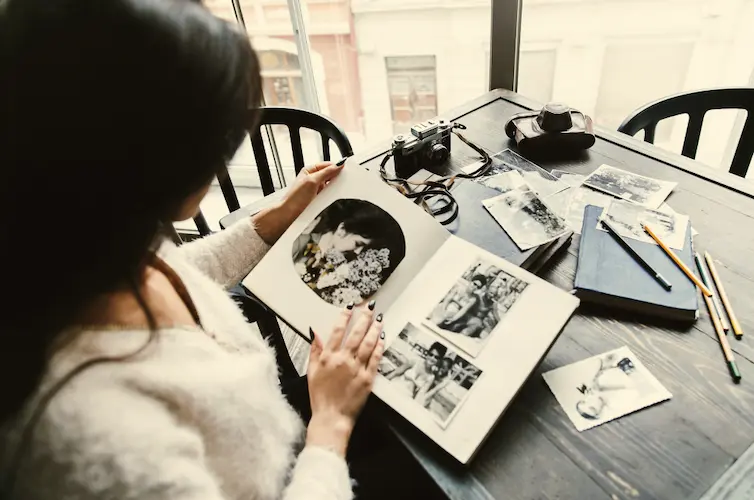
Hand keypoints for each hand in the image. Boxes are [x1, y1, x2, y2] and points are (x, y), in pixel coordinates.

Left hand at [253, 160, 345, 243]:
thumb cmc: (295, 198)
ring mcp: (316, 189)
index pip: (327, 165)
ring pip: (330, 185)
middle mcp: (313, 179)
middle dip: (336, 178)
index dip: (336, 167)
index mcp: (309, 170)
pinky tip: (333, 198)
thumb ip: (326, 172)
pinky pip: (329, 195)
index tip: (345, 170)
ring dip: (334, 188)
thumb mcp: (312, 181)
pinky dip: (332, 196)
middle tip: (344, 181)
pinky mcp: (318, 199)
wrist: (289, 215)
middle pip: (330, 175)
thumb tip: (339, 165)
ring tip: (336, 192)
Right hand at [305, 304, 383, 456]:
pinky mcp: (367, 378)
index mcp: (328, 357)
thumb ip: (314, 351)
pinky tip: (382, 337)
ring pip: (368, 343)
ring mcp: (356, 368)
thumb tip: (315, 333)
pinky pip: (375, 358)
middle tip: (370, 307)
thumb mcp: (311, 372)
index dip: (344, 316)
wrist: (331, 417)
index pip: (337, 331)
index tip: (351, 306)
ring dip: (374, 329)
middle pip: (356, 334)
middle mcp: (343, 360)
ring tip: (379, 318)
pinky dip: (379, 346)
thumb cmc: (319, 396)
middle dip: (364, 318)